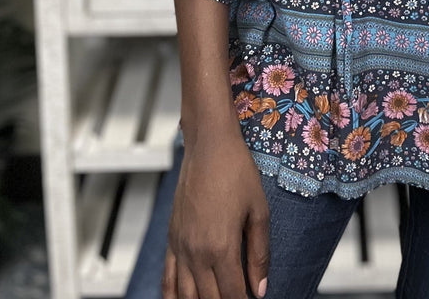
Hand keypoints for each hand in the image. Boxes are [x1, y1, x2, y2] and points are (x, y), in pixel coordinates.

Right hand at [162, 136, 269, 298]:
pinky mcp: (172, 238)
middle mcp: (197, 252)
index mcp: (222, 247)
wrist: (209, 144)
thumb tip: (261, 289)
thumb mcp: (259, 211)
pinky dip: (173, 296)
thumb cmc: (236, 171)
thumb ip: (260, 254)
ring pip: (186, 295)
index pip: (233, 295)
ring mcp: (181, 247)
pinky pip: (167, 278)